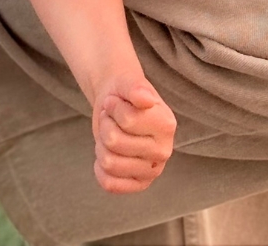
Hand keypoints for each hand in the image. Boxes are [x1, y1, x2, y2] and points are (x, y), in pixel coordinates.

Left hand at [92, 75, 175, 193]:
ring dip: (102, 142)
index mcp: (166, 125)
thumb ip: (136, 88)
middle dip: (106, 124)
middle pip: (114, 141)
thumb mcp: (127, 82)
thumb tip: (145, 99)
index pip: (127, 120)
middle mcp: (163, 151)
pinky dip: (100, 168)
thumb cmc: (124, 93)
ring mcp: (152, 171)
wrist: (117, 104)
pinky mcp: (138, 184)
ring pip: (109, 162)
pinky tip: (107, 153)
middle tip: (112, 118)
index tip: (116, 102)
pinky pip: (110, 184)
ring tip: (111, 132)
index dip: (113, 107)